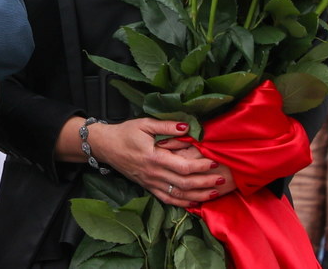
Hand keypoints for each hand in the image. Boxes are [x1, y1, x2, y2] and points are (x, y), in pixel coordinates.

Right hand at [84, 118, 234, 205]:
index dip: (201, 166)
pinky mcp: (148, 187)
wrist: (106, 146)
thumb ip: (166, 126)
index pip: (183, 166)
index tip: (215, 162)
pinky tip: (194, 202)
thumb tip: (187, 127)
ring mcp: (151, 183)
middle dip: (205, 183)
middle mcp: (154, 174)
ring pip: (178, 195)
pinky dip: (182, 203)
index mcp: (154, 158)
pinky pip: (167, 199)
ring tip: (214, 193)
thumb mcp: (144, 124)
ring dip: (198, 195)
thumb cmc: (125, 133)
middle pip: (184, 184)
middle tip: (222, 179)